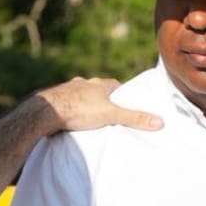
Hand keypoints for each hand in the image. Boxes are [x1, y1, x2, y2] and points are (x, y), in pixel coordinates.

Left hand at [35, 77, 162, 132]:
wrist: (46, 111)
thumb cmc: (79, 110)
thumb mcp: (110, 115)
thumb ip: (133, 118)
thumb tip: (159, 122)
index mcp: (98, 84)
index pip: (114, 85)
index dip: (120, 94)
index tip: (124, 102)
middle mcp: (83, 83)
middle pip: (97, 89)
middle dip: (102, 98)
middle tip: (108, 111)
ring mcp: (67, 89)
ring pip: (80, 94)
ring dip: (85, 102)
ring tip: (89, 117)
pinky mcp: (55, 98)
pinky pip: (66, 102)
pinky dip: (70, 108)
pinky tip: (70, 118)